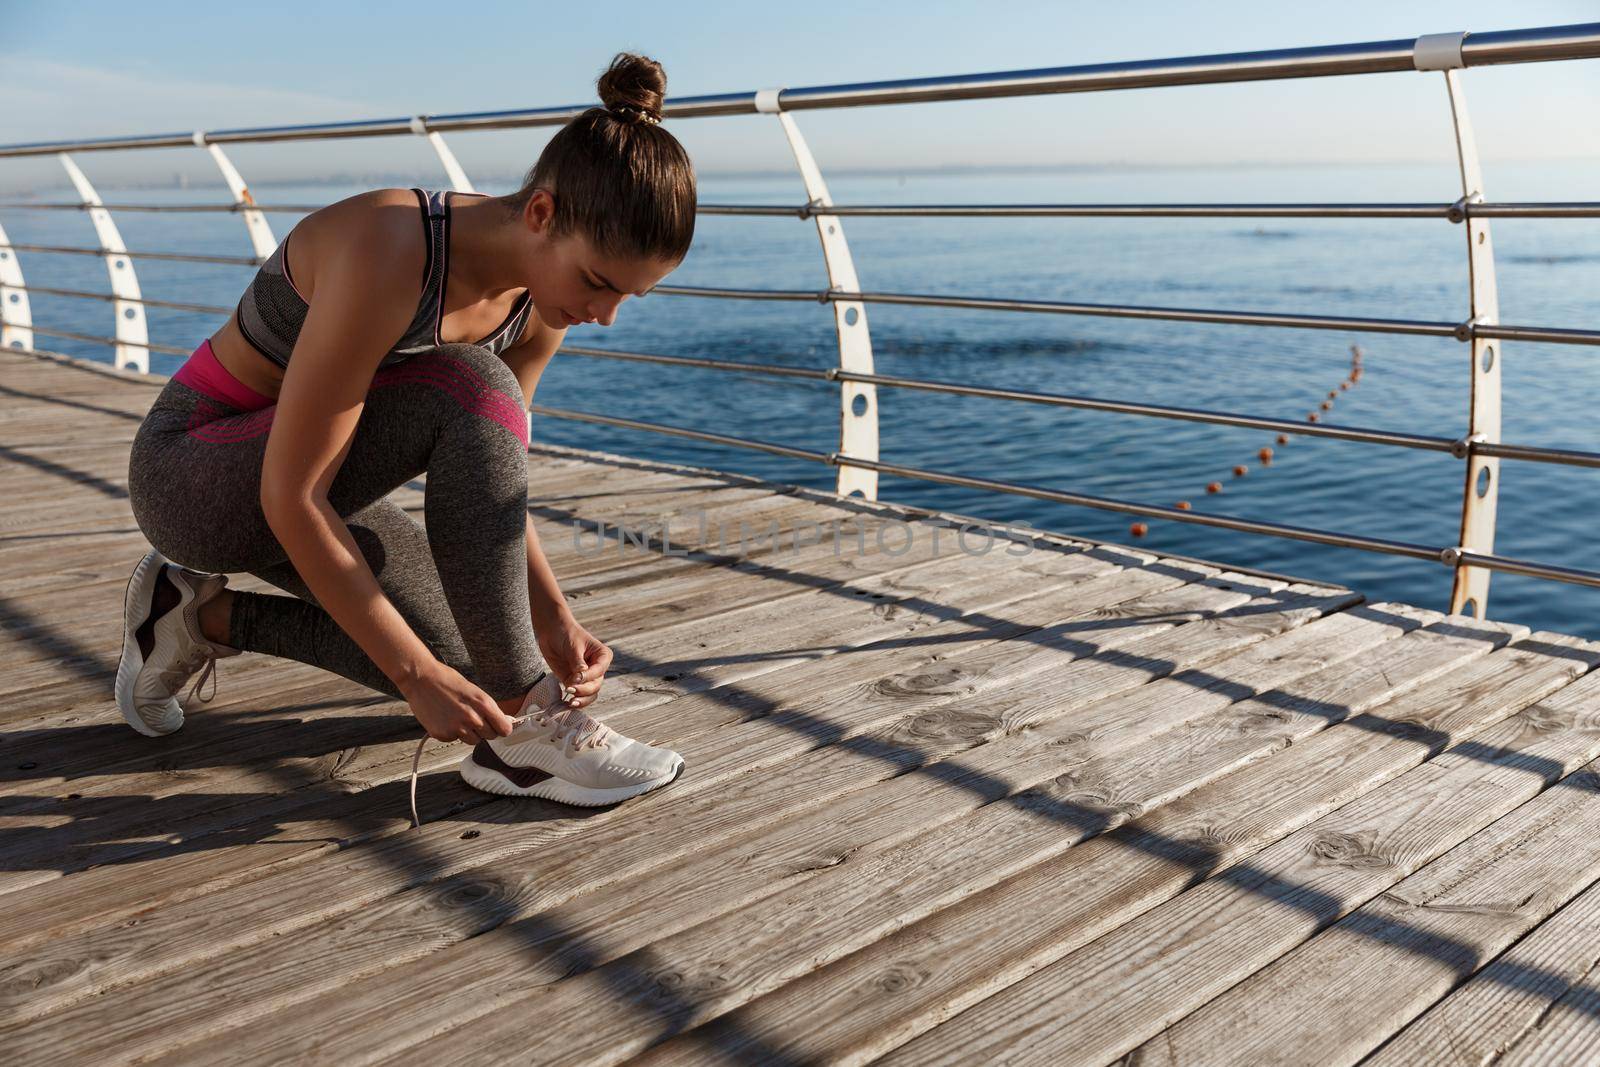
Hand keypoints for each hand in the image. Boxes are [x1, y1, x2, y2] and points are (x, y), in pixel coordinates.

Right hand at [398, 660, 515, 743]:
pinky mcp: (442, 734)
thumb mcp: (475, 691)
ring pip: (473, 741)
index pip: (505, 729)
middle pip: (490, 737)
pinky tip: (444, 718)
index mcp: (484, 704)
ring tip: (457, 716)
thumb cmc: (448, 681)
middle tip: (473, 717)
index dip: (502, 728)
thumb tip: (505, 722)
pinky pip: (454, 739)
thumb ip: (489, 709)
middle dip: (485, 730)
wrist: (421, 679)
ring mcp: (457, 728)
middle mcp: (472, 718)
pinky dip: (451, 732)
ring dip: (469, 733)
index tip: (499, 727)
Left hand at [535, 610, 612, 710]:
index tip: (575, 677)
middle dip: (584, 690)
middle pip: (596, 685)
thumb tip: (581, 675)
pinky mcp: (574, 681)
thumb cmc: (565, 633)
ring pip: (590, 694)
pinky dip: (574, 700)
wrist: (551, 631)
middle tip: (569, 689)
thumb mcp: (573, 645)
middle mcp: (597, 668)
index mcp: (603, 657)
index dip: (588, 677)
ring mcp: (586, 677)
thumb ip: (577, 661)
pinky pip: (578, 695)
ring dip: (581, 699)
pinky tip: (566, 704)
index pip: (599, 671)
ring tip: (570, 702)